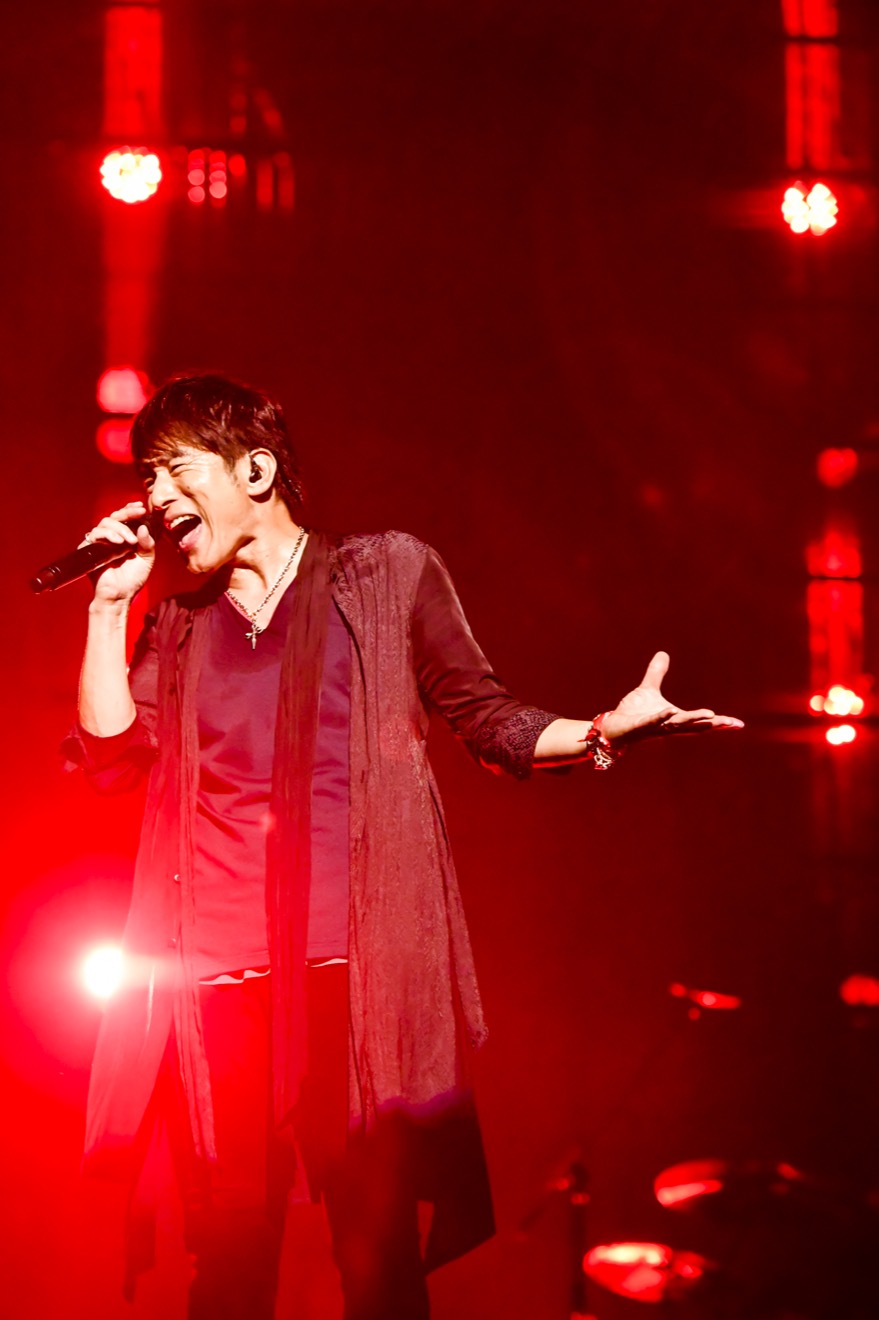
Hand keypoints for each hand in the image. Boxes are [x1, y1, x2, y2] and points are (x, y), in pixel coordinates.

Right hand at [82, 501, 155, 604]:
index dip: (130, 509)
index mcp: (123, 537)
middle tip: (138, 514)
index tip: (141, 506)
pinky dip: (108, 535)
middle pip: (114, 516)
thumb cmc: (132, 579)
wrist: (120, 595)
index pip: (124, 518)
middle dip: (127, 513)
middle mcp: (110, 538)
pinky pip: (95, 534)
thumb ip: (147, 543)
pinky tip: (118, 542)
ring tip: (129, 540)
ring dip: (120, 528)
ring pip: (105, 523)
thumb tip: (143, 527)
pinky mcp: (89, 549)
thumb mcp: (146, 559)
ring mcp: (99, 542)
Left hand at [600, 651, 743, 743]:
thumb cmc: (631, 713)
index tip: (737, 724)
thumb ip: (657, 674)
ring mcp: (655, 729)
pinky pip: (652, 722)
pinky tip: (671, 711)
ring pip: (677, 725)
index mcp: (674, 719)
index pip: (700, 721)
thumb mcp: (647, 690)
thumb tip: (663, 654)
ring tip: (710, 715)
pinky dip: (662, 717)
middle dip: (713, 725)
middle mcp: (668, 727)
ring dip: (692, 720)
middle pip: (695, 727)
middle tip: (731, 724)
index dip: (718, 722)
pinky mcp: (639, 727)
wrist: (611, 727)